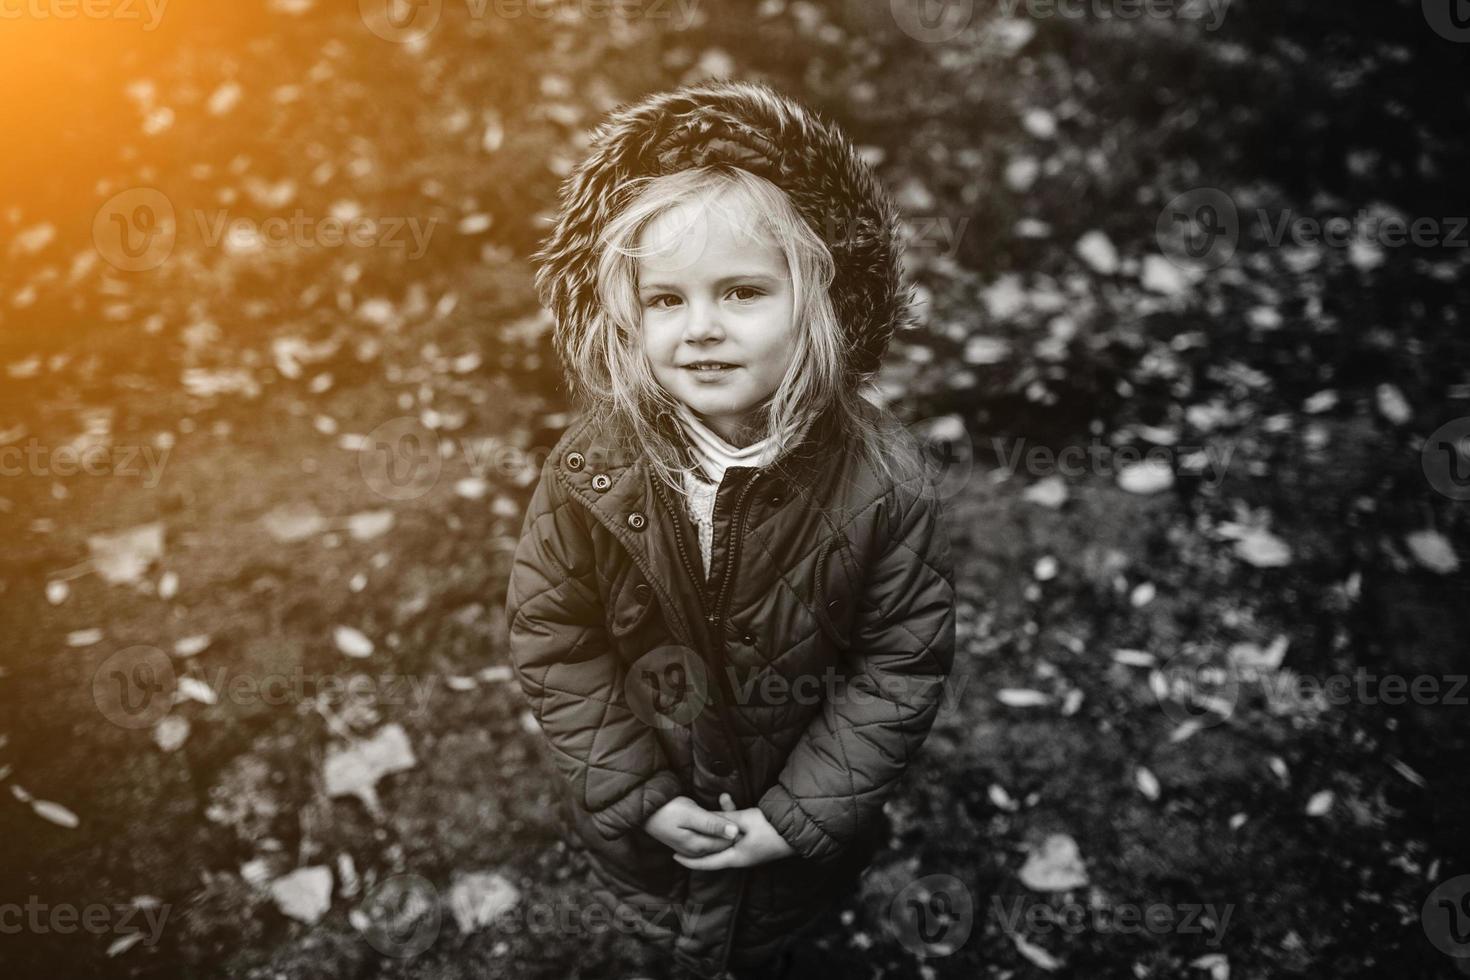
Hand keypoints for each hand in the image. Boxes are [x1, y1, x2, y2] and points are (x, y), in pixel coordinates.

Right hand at [643, 796, 741, 857]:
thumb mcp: (691, 814)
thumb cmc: (666, 810)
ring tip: (724, 801)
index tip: (734, 806)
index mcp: (700, 847)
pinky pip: (709, 835)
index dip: (736, 826)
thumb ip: (713, 824)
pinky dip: (715, 823)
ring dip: (723, 822)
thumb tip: (735, 833)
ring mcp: (693, 848)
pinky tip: (715, 810)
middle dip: (731, 823)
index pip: (729, 843)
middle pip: (724, 841)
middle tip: (728, 800)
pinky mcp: (689, 841)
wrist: (644, 810)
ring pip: (717, 838)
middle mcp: (698, 852)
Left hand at [672, 794, 796, 869]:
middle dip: (705, 836)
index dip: (690, 861)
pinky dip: (734, 820)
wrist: (800, 830)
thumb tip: (707, 820)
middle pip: (716, 848)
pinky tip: (732, 803)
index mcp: (736, 857)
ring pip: (728, 837)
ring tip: (723, 799)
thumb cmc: (772, 829)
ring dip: (723, 821)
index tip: (674, 856)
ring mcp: (750, 850)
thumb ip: (724, 820)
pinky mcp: (757, 842)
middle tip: (690, 829)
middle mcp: (741, 857)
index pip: (707, 863)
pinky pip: (739, 833)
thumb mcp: (744, 821)